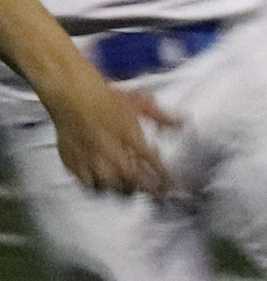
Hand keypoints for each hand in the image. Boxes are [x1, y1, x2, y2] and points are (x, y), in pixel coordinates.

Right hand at [47, 78, 168, 195]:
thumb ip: (162, 116)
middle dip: (146, 186)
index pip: (152, 162)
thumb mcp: (140, 103)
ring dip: (124, 189)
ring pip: (110, 184)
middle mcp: (109, 147)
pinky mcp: (73, 161)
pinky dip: (98, 188)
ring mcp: (90, 156)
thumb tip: (181, 122)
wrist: (70, 91)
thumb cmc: (103, 97)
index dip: (163, 175)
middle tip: (154, 189)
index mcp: (128, 134)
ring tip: (132, 188)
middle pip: (132, 178)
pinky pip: (86, 183)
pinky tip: (106, 186)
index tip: (171, 181)